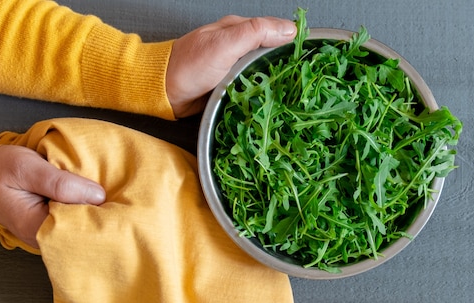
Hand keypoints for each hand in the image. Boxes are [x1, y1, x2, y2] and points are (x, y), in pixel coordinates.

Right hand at [0, 145, 105, 248]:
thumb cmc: (3, 169)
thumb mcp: (28, 167)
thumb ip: (59, 183)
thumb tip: (97, 195)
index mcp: (34, 227)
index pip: (77, 229)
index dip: (98, 215)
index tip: (111, 201)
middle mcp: (44, 237)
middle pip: (83, 232)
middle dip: (100, 214)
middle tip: (114, 198)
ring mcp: (50, 234)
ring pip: (83, 227)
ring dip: (95, 211)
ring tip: (107, 197)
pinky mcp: (55, 226)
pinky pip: (77, 221)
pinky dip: (88, 209)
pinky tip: (95, 199)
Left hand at [166, 15, 296, 117]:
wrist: (162, 92)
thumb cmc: (189, 65)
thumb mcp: (225, 43)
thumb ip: (256, 33)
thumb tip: (289, 29)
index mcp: (238, 30)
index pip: (275, 31)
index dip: (294, 41)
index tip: (311, 55)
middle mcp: (237, 48)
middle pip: (271, 55)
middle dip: (287, 66)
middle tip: (304, 81)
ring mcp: (233, 69)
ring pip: (262, 74)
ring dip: (274, 83)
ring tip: (292, 95)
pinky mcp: (228, 88)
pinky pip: (251, 89)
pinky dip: (260, 95)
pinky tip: (269, 103)